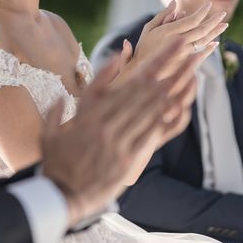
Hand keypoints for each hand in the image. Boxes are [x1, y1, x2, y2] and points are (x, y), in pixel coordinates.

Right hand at [41, 38, 191, 225]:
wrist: (59, 195)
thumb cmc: (56, 160)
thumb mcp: (51, 127)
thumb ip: (63, 105)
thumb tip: (82, 81)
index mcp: (89, 113)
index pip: (128, 81)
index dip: (153, 63)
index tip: (169, 47)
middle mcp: (106, 124)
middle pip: (145, 90)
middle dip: (169, 68)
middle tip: (188, 50)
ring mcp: (119, 142)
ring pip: (152, 109)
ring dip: (174, 88)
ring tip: (191, 71)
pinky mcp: (127, 160)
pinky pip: (151, 135)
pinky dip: (167, 119)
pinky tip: (180, 104)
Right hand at [120, 0, 227, 82]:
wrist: (140, 71)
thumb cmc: (143, 48)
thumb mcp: (149, 28)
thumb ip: (163, 15)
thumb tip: (174, 1)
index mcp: (170, 32)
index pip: (192, 20)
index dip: (203, 12)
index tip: (209, 4)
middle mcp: (179, 43)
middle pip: (202, 30)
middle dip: (214, 21)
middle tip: (223, 14)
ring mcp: (183, 54)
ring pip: (204, 41)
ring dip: (215, 33)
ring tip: (224, 25)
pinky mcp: (185, 63)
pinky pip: (201, 54)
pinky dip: (209, 48)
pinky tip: (215, 43)